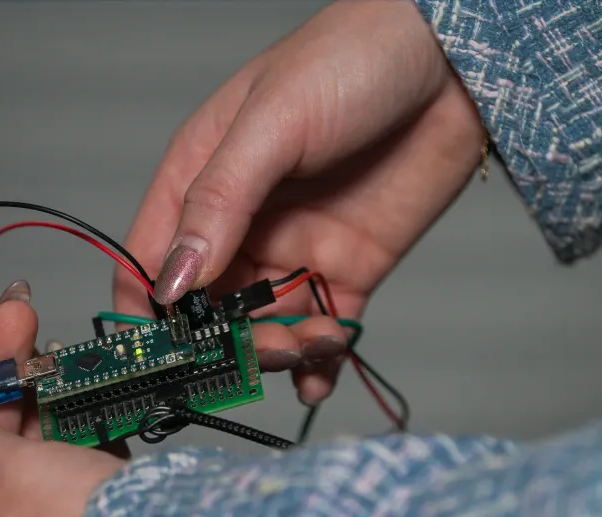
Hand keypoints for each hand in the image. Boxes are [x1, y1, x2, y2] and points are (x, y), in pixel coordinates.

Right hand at [115, 0, 485, 404]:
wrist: (453, 59)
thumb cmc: (352, 59)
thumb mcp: (273, 123)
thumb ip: (220, 202)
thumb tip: (173, 280)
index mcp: (199, 181)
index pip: (151, 263)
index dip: (148, 317)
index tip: (160, 361)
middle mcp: (239, 224)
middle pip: (206, 311)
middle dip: (223, 345)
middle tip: (262, 350)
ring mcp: (293, 249)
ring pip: (262, 328)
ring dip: (276, 354)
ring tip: (308, 345)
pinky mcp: (346, 269)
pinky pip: (320, 330)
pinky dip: (317, 363)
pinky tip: (321, 372)